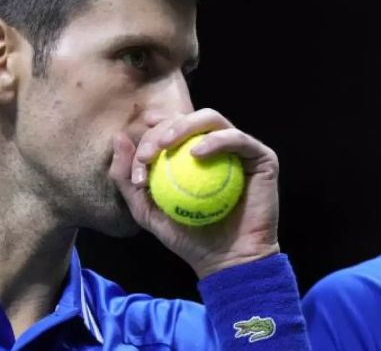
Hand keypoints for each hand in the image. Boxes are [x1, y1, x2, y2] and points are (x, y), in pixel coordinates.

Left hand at [109, 108, 280, 278]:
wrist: (228, 261)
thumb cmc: (189, 239)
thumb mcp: (147, 211)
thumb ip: (128, 178)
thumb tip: (118, 138)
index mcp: (193, 154)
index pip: (168, 131)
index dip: (149, 136)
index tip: (138, 160)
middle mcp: (218, 147)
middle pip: (187, 120)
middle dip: (162, 131)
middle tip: (149, 154)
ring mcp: (241, 150)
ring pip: (211, 119)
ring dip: (184, 126)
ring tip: (166, 145)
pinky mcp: (262, 157)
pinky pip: (238, 138)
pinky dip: (216, 140)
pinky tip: (197, 153)